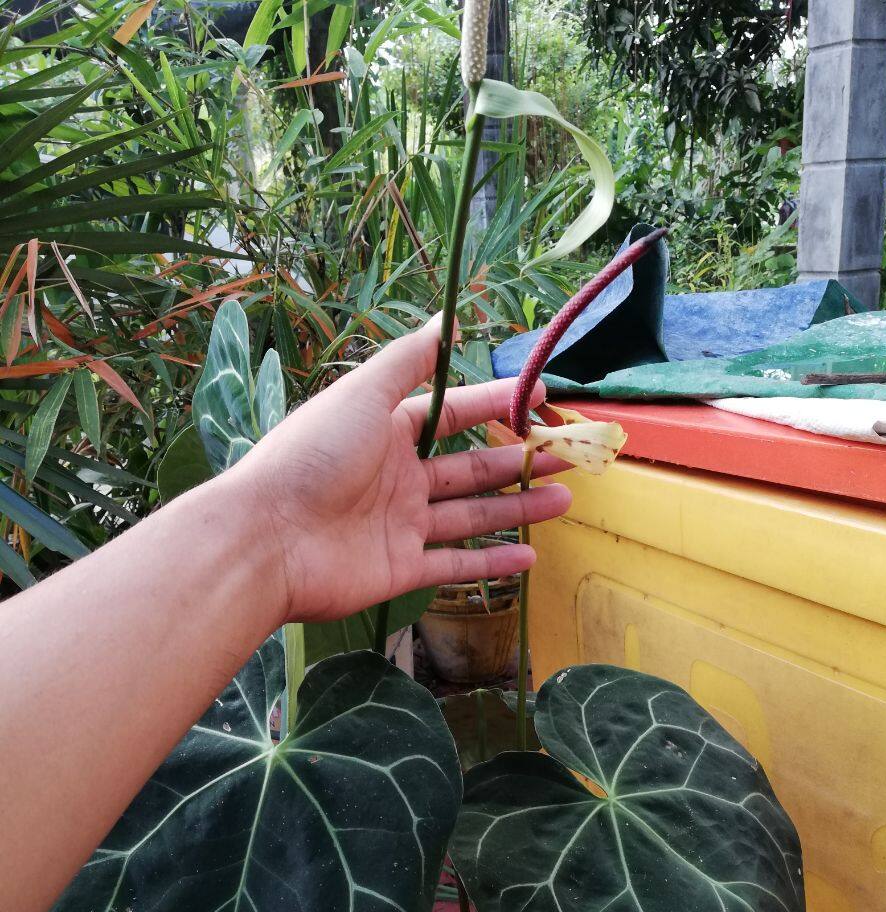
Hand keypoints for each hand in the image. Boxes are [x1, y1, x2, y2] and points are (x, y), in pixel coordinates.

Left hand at [232, 315, 572, 622]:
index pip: (453, 414)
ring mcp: (400, 526)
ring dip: (518, 507)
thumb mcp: (362, 394)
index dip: (495, 404)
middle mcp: (397, 477)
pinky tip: (529, 556)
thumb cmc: (314, 456)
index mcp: (387, 433)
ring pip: (472, 515)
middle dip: (520, 460)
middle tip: (569, 454)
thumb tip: (448, 317)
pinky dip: (491, 563)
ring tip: (566, 497)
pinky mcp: (399, 569)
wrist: (267, 538)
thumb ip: (408, 360)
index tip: (540, 399)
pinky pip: (453, 565)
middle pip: (471, 467)